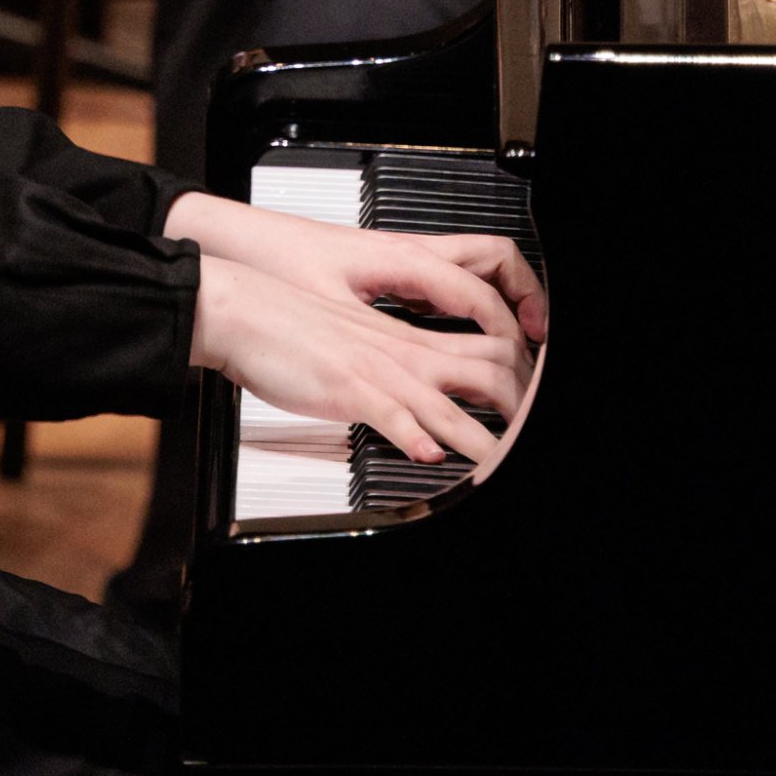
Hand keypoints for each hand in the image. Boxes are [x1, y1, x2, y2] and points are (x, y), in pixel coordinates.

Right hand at [185, 237, 537, 465]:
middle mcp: (404, 352)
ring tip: (500, 463)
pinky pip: (393, 415)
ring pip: (451, 403)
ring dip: (485, 439)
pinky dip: (418, 439)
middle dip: (520, 406)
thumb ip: (393, 370)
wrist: (245, 312)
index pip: (489, 346)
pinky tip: (432, 459)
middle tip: (528, 435)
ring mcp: (380, 371)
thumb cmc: (293, 328)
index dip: (522, 375)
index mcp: (409, 338)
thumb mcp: (357, 344)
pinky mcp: (348, 389)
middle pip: (490, 369)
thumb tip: (420, 408)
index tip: (530, 401)